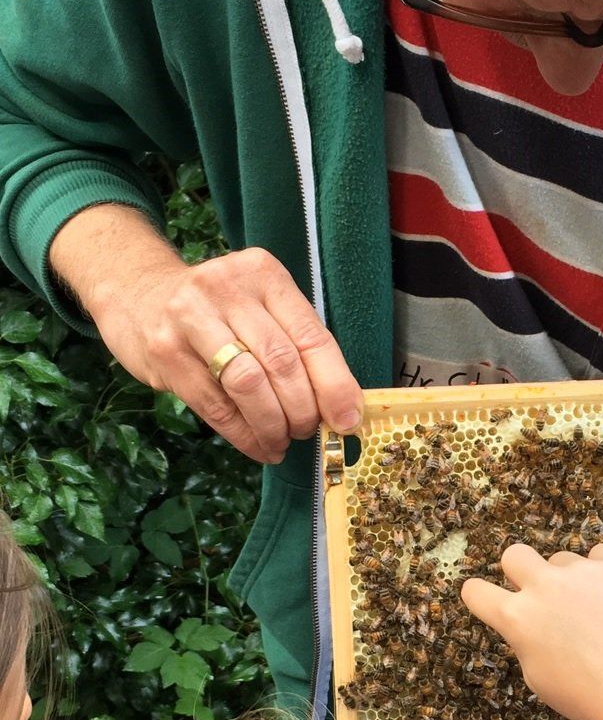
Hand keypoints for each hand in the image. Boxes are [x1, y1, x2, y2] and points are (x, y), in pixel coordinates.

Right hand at [52, 206, 361, 463]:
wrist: (137, 292)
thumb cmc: (216, 308)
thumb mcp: (258, 305)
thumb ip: (295, 344)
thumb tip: (341, 405)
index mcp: (264, 273)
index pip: (310, 335)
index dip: (334, 383)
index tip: (348, 419)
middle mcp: (228, 287)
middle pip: (281, 362)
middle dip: (303, 409)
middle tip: (308, 432)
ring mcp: (191, 316)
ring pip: (248, 384)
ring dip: (273, 425)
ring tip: (282, 441)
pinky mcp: (165, 349)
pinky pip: (214, 404)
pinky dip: (243, 433)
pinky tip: (258, 445)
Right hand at [461, 543, 602, 719]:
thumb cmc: (590, 696)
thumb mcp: (538, 677)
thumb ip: (525, 638)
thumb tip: (528, 619)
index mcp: (518, 619)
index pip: (475, 591)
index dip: (478, 595)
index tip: (484, 596)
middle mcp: (544, 587)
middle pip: (514, 554)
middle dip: (519, 571)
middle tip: (539, 592)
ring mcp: (582, 571)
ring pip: (562, 560)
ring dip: (569, 580)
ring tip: (595, 614)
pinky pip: (600, 556)